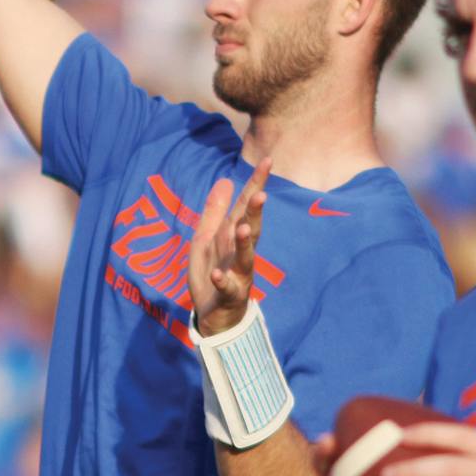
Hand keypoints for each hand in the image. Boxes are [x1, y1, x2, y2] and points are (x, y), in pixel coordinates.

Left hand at [188, 159, 270, 336]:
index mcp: (233, 235)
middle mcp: (240, 252)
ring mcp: (237, 274)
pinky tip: (219, 274)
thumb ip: (215, 210)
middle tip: (262, 194)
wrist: (215, 315)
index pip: (246, 205)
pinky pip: (227, 288)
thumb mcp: (207, 237)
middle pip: (250, 228)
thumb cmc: (213, 271)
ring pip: (245, 257)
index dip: (256, 183)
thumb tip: (225, 180)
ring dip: (245, 243)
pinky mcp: (229, 295)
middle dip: (256, 212)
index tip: (268, 161)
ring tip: (244, 228)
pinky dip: (223, 281)